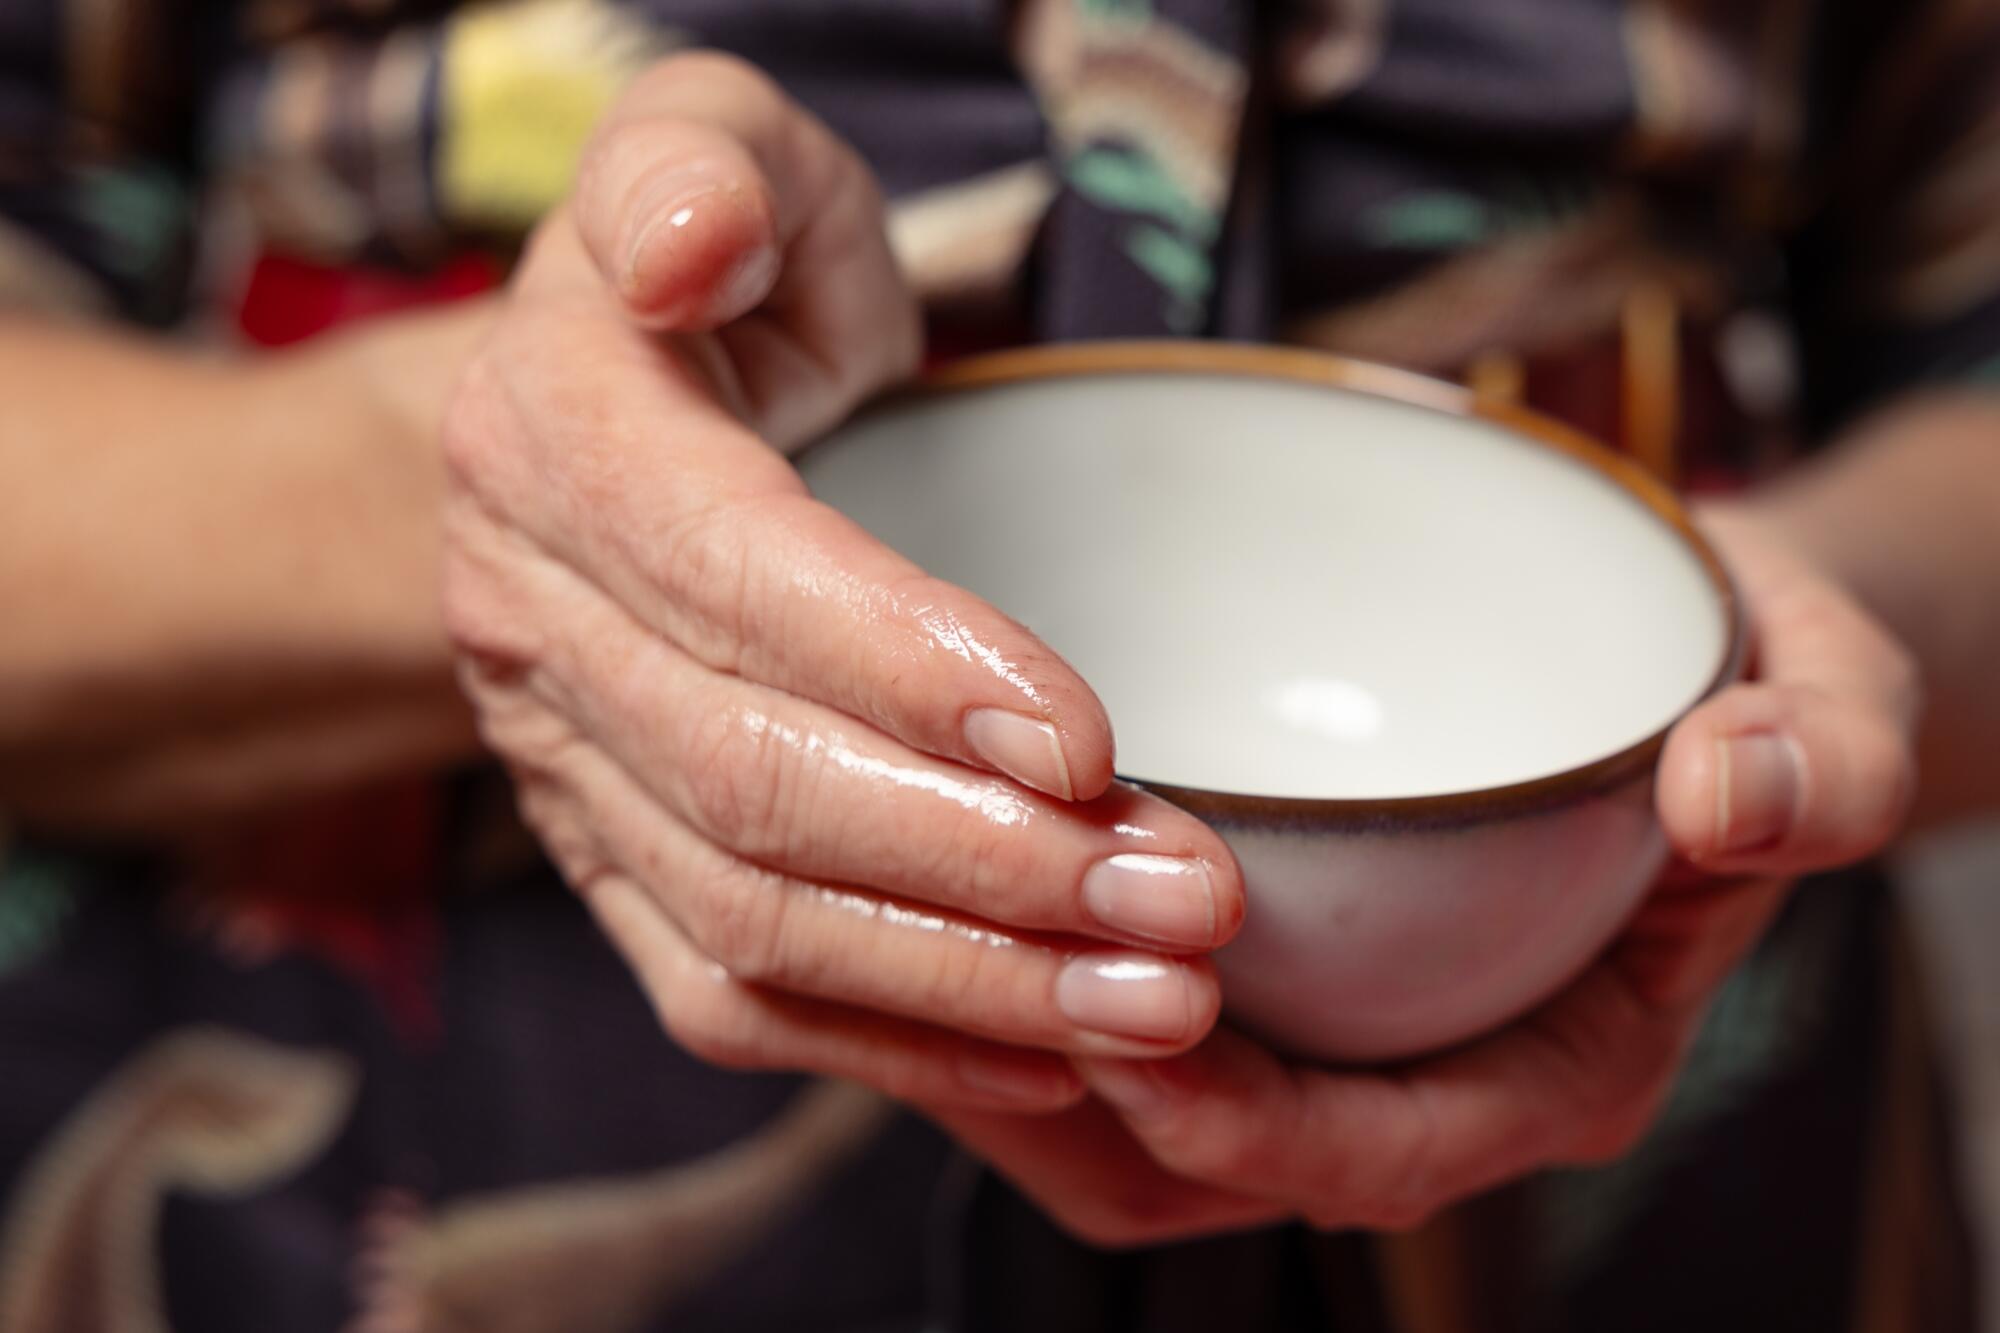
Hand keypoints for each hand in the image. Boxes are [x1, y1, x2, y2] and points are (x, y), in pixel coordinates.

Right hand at [440, 53, 1245, 1113]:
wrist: (624, 413)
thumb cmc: (722, 275)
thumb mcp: (711, 149)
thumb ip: (696, 165)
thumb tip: (683, 242)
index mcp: (550, 435)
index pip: (729, 571)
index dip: (905, 664)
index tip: (1093, 741)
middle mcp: (528, 621)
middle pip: (748, 781)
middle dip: (981, 860)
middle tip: (1188, 895)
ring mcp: (563, 765)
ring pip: (749, 918)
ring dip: (966, 977)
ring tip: (1160, 999)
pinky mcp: (612, 861)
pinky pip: (732, 992)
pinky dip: (894, 1041)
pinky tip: (1045, 1052)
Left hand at [929, 503, 1920, 1243]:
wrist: (1694, 639)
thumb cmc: (1751, 681)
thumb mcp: (1827, 696)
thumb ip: (1816, 755)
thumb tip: (1730, 790)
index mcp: (1557, 1059)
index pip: (1381, 1152)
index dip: (1254, 1134)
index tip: (1134, 1055)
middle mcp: (1432, 1059)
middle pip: (1235, 1152)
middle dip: (1100, 1102)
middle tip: (982, 994)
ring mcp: (1347, 1006)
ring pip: (1159, 1097)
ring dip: (1041, 1044)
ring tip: (930, 954)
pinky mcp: (1286, 938)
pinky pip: (1140, 996)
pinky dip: (1048, 965)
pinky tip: (965, 890)